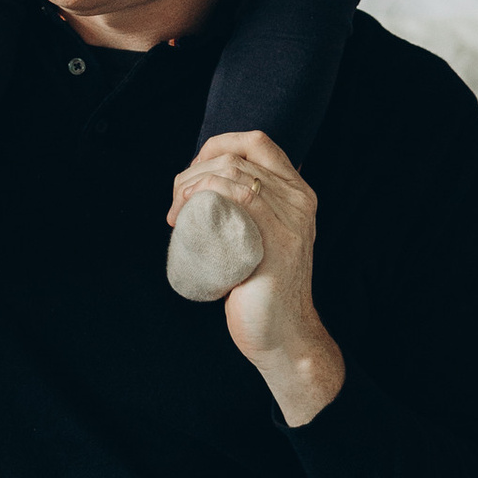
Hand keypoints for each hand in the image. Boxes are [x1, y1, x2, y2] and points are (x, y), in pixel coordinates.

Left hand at [165, 133, 344, 423]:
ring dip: (192, 183)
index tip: (190, 175)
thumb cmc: (258, 289)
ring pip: (234, 172)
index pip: (256, 142)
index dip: (216, 145)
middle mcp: (301, 199)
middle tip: (176, 204)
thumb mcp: (255, 238)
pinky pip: (242, 196)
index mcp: (298, 192)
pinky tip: (188, 209)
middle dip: (194, 169)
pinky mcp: (280, 240)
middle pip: (238, 155)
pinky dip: (207, 192)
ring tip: (176, 213)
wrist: (281, 335)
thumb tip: (200, 189)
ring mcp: (293, 218)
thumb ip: (244, 212)